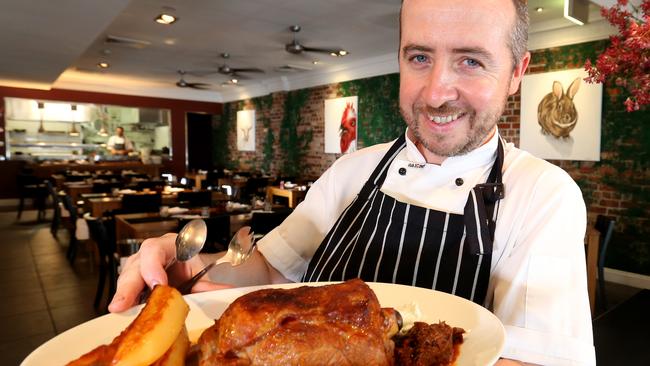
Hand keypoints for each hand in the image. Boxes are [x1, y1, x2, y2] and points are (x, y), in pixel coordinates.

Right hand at [108, 233, 229, 312]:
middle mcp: (149, 254)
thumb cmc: (191, 268)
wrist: (188, 271)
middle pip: (134, 266)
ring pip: (126, 278)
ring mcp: (137, 268)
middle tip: (122, 304)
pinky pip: (125, 291)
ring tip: (119, 311)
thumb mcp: (201, 275)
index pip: (155, 250)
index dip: (153, 267)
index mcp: (169, 245)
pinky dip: (124, 303)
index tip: (156, 284)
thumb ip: (210, 286)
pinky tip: (123, 315)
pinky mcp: (132, 283)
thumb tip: (226, 293)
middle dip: (128, 286)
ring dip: (123, 296)